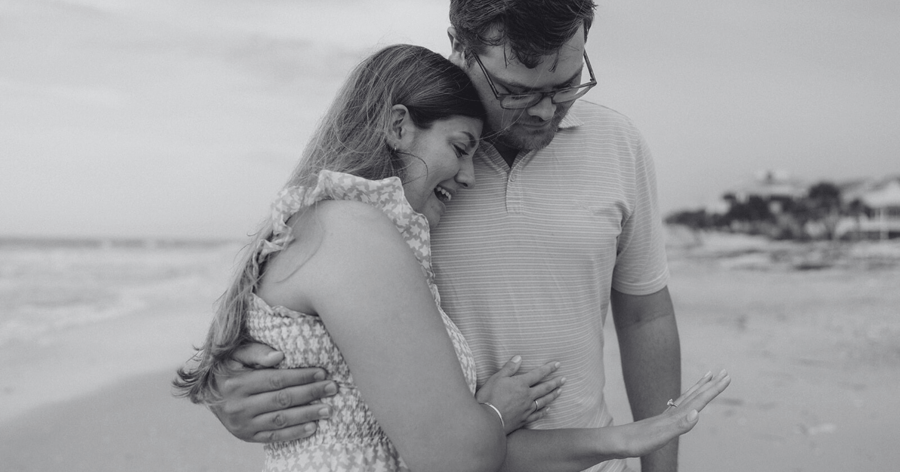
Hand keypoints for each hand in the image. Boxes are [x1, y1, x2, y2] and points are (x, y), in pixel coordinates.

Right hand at [210, 343, 338, 442]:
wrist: (208, 393)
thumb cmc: (228, 367)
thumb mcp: (235, 354)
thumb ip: (256, 352)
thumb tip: (279, 355)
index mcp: (237, 383)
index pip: (276, 380)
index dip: (301, 376)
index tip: (322, 372)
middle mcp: (238, 406)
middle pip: (282, 399)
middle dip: (311, 393)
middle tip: (333, 388)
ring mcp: (242, 424)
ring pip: (281, 419)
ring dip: (307, 415)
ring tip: (328, 409)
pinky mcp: (246, 436)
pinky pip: (274, 436)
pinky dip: (294, 433)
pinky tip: (312, 427)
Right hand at [474, 356, 564, 433]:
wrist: (488, 419)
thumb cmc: (489, 397)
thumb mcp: (497, 378)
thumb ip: (509, 368)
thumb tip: (519, 357)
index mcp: (521, 384)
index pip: (538, 374)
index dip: (549, 368)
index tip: (558, 364)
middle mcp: (527, 396)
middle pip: (545, 388)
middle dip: (555, 382)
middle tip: (564, 379)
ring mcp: (527, 408)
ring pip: (544, 401)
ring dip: (553, 395)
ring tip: (560, 391)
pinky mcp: (524, 419)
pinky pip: (538, 414)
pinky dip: (544, 411)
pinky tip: (548, 409)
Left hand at [608, 369, 730, 457]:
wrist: (617, 442)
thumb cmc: (638, 441)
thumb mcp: (660, 437)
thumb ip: (679, 426)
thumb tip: (698, 413)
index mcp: (676, 416)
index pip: (699, 400)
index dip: (713, 389)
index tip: (727, 377)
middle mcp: (672, 413)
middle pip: (695, 395)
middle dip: (711, 385)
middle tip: (725, 372)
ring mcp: (667, 415)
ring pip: (687, 398)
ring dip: (700, 388)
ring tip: (708, 377)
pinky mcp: (661, 421)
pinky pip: (680, 405)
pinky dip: (688, 400)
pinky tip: (688, 402)